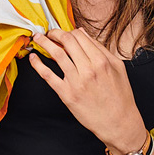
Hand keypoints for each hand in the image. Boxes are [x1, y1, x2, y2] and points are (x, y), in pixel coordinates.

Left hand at [29, 26, 148, 154]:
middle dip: (55, 33)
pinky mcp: (66, 94)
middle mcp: (88, 69)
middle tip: (49, 33)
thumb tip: (83, 34)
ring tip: (38, 39)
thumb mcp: (117, 68)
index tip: (64, 33)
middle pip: (66, 41)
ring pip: (55, 54)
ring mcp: (76, 82)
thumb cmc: (119, 97)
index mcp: (101, 61)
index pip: (80, 36)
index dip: (69, 31)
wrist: (118, 122)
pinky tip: (34, 57)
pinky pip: (47, 75)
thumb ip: (100, 49)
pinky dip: (38, 64)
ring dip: (44, 42)